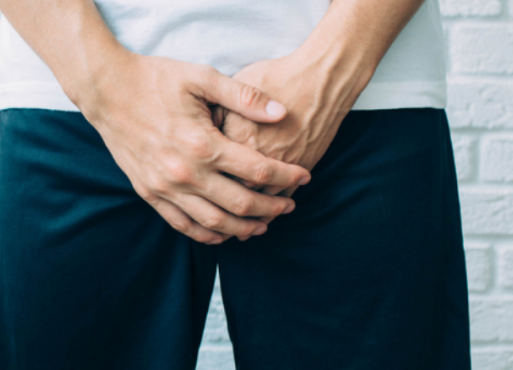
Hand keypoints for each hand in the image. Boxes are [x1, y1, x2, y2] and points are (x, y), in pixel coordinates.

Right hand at [74, 49, 310, 244]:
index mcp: (202, 143)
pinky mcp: (149, 193)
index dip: (287, 176)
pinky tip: (224, 234)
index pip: (258, 170)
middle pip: (241, 204)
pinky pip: (183, 225)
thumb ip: (243, 97)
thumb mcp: (201, 77)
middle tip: (289, 206)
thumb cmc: (156, 79)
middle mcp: (185, 172)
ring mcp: (165, 187)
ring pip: (214, 223)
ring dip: (244, 228)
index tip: (304, 177)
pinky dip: (207, 235)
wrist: (106, 90)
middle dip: (272, 208)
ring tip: (264, 225)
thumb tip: (282, 113)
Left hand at [215, 46, 373, 225]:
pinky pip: (280, 196)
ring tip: (233, 230)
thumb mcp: (236, 85)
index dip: (197, 181)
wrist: (323, 77)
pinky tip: (261, 218)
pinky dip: (269, 211)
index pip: (208, 167)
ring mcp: (279, 164)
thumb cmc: (278, 76)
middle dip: (218, 207)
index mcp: (233, 135)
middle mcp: (254, 155)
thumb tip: (199, 129)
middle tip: (208, 219)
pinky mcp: (300, 167)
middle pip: (228, 189)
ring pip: (256, 200)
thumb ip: (216, 110)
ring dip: (244, 217)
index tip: (189, 190)